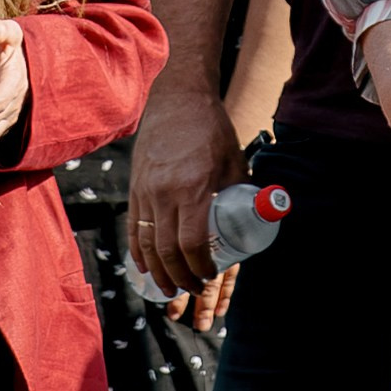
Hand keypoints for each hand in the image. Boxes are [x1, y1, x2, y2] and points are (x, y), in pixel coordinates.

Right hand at [129, 78, 244, 298]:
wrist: (178, 100)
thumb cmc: (212, 130)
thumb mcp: (235, 162)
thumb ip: (242, 194)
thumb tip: (257, 222)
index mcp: (193, 188)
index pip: (191, 243)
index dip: (199, 267)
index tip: (209, 276)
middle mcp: (164, 192)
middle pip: (166, 250)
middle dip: (179, 277)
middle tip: (191, 290)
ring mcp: (145, 191)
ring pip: (146, 243)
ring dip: (157, 271)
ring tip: (169, 288)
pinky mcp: (135, 187)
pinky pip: (133, 227)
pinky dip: (137, 251)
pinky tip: (145, 266)